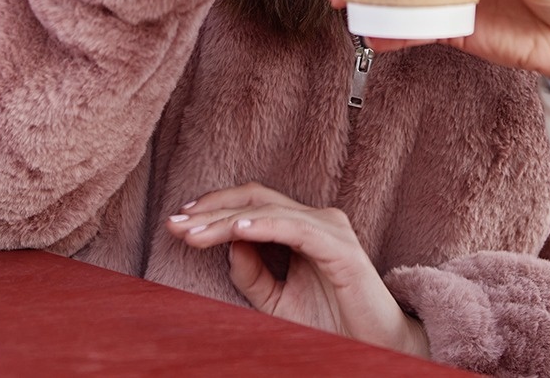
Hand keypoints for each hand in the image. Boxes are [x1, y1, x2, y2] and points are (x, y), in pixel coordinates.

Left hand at [166, 184, 428, 357]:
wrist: (375, 349)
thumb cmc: (329, 324)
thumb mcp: (276, 300)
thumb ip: (251, 273)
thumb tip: (226, 244)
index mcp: (301, 227)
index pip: (250, 204)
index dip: (213, 209)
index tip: (178, 222)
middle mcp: (317, 220)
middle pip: (255, 199)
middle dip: (210, 210)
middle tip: (174, 223)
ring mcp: (331, 229)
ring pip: (269, 211)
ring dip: (226, 220)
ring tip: (194, 232)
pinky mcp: (341, 248)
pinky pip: (296, 229)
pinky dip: (264, 225)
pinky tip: (237, 231)